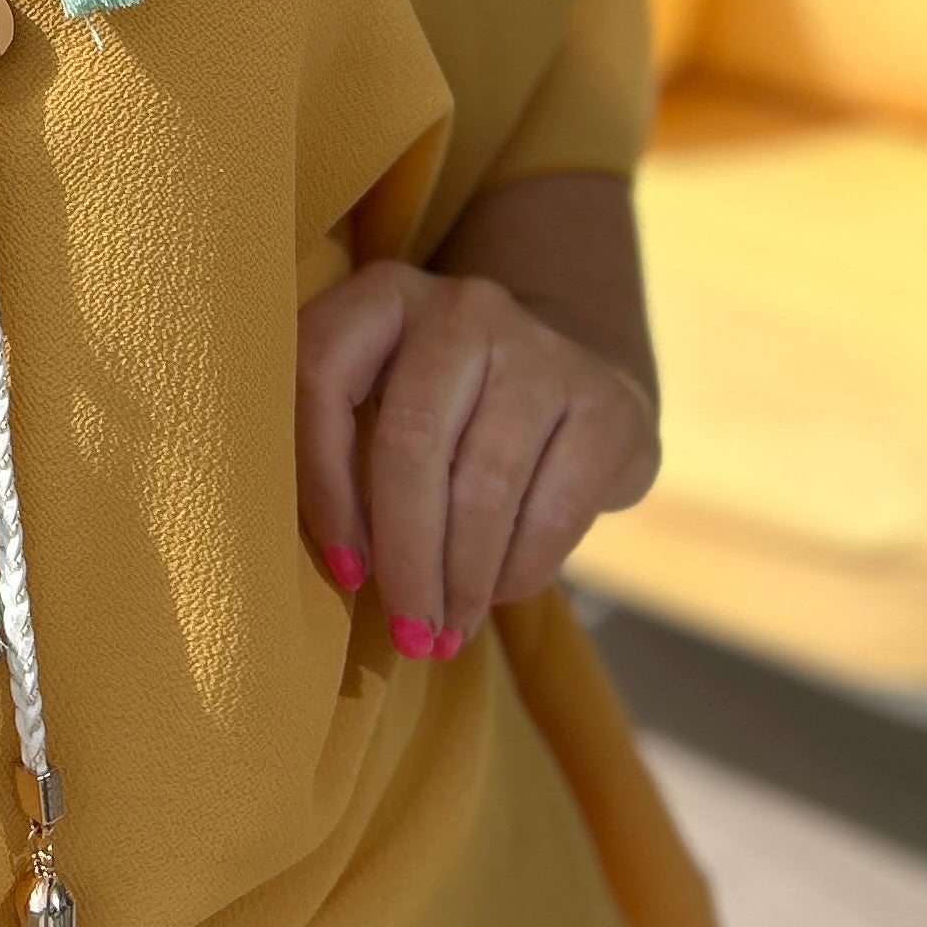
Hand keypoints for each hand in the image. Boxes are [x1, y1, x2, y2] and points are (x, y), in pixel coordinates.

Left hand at [295, 259, 657, 657]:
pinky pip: (551, 513)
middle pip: (410, 441)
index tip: (342, 569)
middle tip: (407, 630)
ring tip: (446, 629)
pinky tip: (497, 594)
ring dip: (460, 580)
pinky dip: (518, 572)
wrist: (578, 381)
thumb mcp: (385, 398)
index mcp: (382, 296)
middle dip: (405, 555)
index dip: (321, 484)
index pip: (322, 378)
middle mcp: (460, 308)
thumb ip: (343, 449)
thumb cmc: (453, 414)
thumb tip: (337, 567)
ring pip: (483, 487)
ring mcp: (540, 348)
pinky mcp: (606, 403)